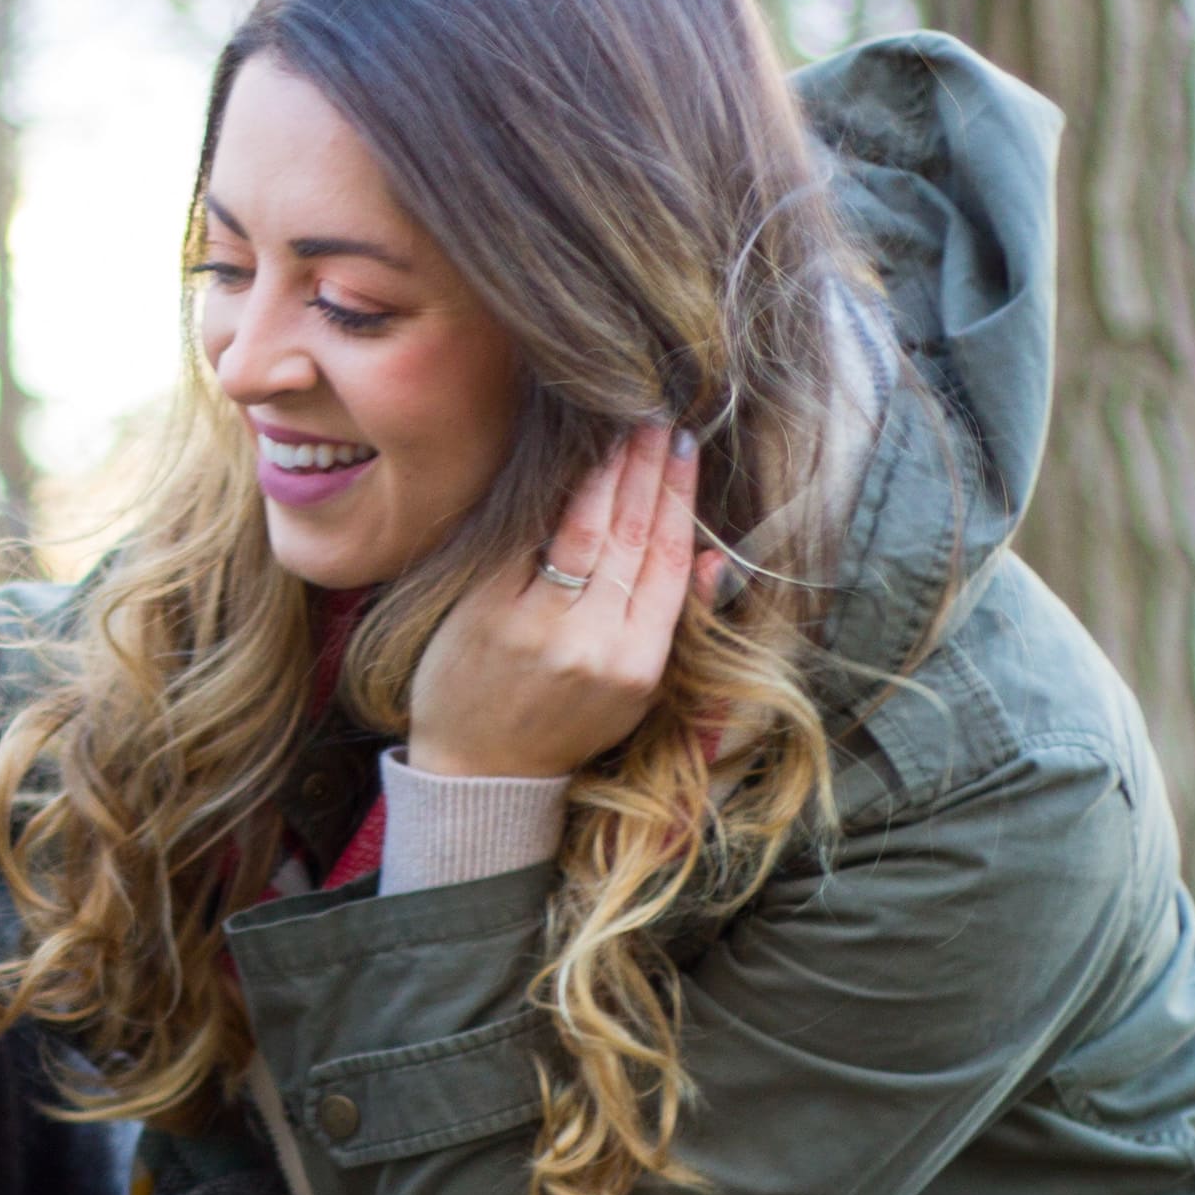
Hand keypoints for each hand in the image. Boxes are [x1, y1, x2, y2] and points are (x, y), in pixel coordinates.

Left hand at [405, 423, 724, 779]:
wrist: (479, 774)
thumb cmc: (563, 728)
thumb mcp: (636, 695)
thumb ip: (673, 625)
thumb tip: (714, 560)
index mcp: (638, 663)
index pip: (668, 561)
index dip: (680, 499)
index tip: (685, 449)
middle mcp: (594, 643)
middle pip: (630, 536)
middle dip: (647, 470)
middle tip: (656, 420)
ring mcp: (537, 627)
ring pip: (583, 532)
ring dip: (607, 472)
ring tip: (621, 430)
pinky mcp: (486, 615)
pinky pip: (526, 543)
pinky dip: (549, 501)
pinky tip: (565, 464)